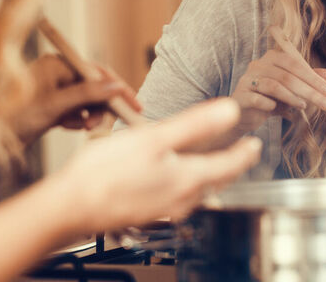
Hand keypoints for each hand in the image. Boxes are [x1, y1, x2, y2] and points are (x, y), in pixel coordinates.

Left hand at [13, 54, 141, 143]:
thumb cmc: (15, 117)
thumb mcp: (55, 105)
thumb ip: (87, 94)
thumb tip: (115, 87)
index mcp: (56, 63)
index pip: (96, 71)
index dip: (116, 87)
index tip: (133, 102)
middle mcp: (56, 73)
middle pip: (93, 86)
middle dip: (101, 105)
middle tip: (109, 121)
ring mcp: (54, 89)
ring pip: (86, 101)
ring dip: (90, 114)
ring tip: (86, 127)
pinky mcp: (51, 106)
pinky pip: (75, 110)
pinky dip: (77, 120)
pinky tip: (69, 126)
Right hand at [52, 99, 261, 234]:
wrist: (71, 207)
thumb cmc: (105, 172)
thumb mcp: (154, 137)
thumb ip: (195, 124)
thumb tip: (230, 112)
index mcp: (187, 179)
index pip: (230, 166)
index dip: (245, 153)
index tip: (255, 144)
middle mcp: (182, 200)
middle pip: (217, 181)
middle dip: (231, 165)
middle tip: (240, 152)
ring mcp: (165, 211)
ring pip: (199, 191)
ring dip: (211, 175)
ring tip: (214, 161)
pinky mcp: (149, 214)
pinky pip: (179, 198)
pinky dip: (188, 184)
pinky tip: (175, 176)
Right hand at [232, 49, 325, 133]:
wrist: (245, 115)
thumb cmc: (270, 99)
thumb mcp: (291, 90)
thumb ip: (307, 80)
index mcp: (272, 58)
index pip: (295, 64)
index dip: (313, 78)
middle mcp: (258, 65)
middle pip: (287, 76)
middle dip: (309, 90)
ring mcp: (247, 79)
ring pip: (274, 85)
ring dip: (293, 97)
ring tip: (304, 106)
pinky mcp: (240, 96)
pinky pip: (258, 98)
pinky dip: (271, 104)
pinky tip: (282, 112)